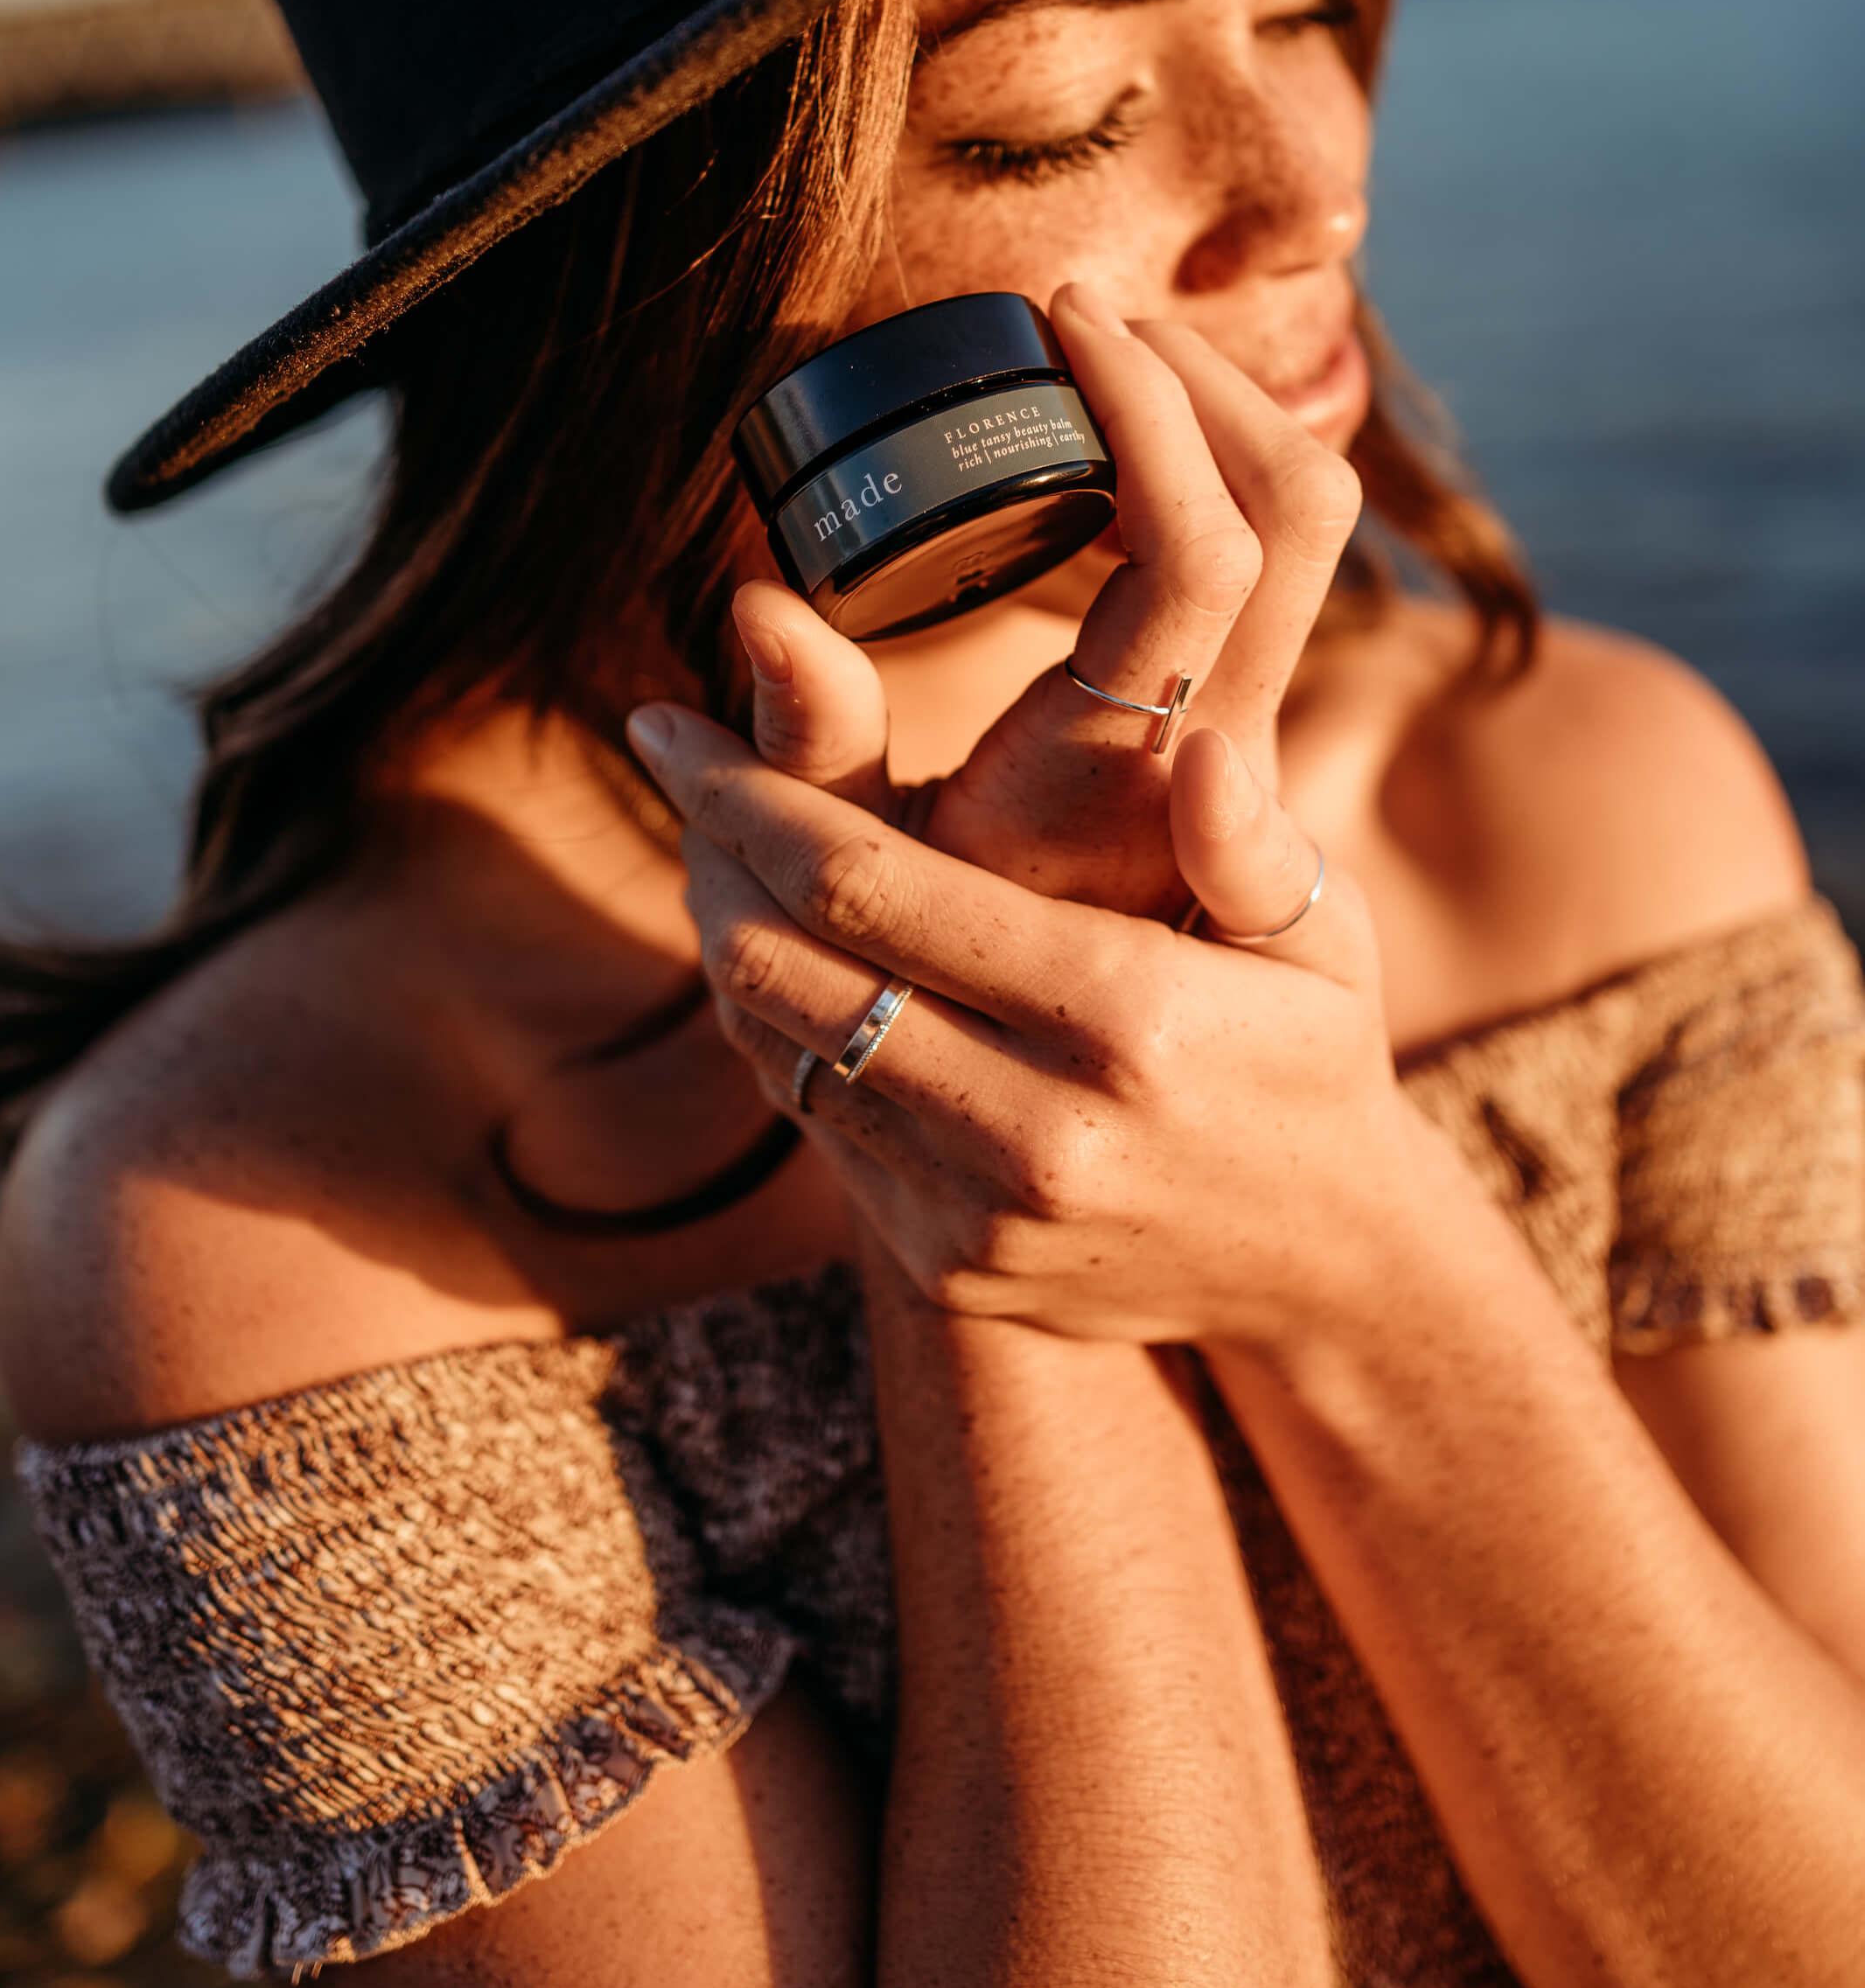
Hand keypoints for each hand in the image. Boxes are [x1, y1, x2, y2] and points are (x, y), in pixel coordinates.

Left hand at [626, 698, 1430, 1351]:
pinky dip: (777, 1030)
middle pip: (788, 966)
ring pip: (782, 1048)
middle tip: (674, 760)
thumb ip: (1247, 842)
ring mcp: (980, 1210)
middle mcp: (1037, 1124)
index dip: (744, 794)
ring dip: (724, 936)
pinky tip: (777, 953)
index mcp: (1123, 1014)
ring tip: (710, 843)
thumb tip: (1194, 746)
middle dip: (706, 850)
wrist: (1321, 1267)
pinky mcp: (949, 1264)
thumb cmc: (1310, 1053)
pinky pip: (818, 1124)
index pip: (870, 886)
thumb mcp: (1322, 935)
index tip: (666, 720)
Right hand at [731, 284, 1361, 923]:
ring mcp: (1245, 736)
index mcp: (1121, 769)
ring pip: (1310, 529)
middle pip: (1300, 509)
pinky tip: (1132, 454)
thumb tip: (762, 601)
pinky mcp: (1240, 727)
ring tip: (1106, 365)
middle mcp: (1218, 747)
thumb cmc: (918, 974)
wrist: (1054, 1089)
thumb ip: (807, 746)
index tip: (1064, 325)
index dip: (1150, 409)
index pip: (1203, 553)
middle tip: (1093, 323)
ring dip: (1225, 417)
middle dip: (1209, 378)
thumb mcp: (849, 867)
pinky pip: (1276, 564)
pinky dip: (1222, 476)